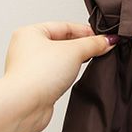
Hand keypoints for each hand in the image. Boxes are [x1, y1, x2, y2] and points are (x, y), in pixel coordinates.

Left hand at [0, 22, 115, 131]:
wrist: (25, 105)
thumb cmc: (38, 75)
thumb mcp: (72, 52)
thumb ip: (91, 44)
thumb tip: (106, 41)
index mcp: (30, 32)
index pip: (64, 26)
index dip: (85, 31)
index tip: (103, 38)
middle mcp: (27, 48)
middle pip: (61, 41)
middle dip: (81, 46)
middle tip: (100, 49)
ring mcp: (30, 67)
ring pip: (59, 59)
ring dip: (75, 60)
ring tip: (91, 61)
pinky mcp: (35, 84)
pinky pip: (56, 74)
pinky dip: (67, 74)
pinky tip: (76, 77)